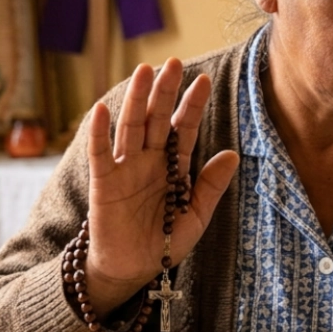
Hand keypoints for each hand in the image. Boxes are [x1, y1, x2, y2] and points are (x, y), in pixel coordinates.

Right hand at [82, 58, 239, 314]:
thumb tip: (232, 154)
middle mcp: (149, 160)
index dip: (192, 105)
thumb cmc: (163, 242)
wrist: (133, 269)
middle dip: (165, 91)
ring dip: (137, 100)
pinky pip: (101, 154)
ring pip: (131, 127)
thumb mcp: (196, 215)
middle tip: (174, 62)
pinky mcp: (104, 183)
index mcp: (173, 166)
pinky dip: (100, 132)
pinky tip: (102, 109)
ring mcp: (125, 169)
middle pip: (158, 119)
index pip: (184, 128)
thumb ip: (211, 186)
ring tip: (144, 72)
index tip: (204, 80)